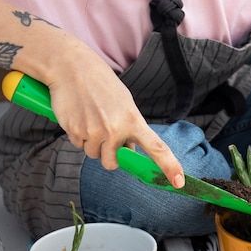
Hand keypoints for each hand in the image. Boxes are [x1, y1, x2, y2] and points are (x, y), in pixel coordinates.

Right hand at [46, 57, 184, 187]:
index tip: (178, 182)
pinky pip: (78, 145)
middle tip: (104, 133)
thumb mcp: (124, 104)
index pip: (157, 148)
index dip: (169, 166)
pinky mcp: (76, 132)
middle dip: (109, 155)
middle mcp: (115, 129)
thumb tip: (129, 152)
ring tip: (90, 118)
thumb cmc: (101, 85)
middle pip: (113, 163)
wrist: (71, 67)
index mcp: (133, 120)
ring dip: (92, 144)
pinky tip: (79, 116)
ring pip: (94, 155)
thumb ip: (130, 129)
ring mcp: (95, 132)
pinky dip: (78, 135)